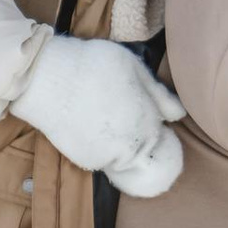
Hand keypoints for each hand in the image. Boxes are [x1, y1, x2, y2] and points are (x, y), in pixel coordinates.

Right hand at [15, 32, 184, 195]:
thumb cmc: (94, 66)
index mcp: (147, 126)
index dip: (156, 129)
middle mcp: (130, 149)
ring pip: (122, 157)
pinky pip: (101, 158)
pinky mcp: (83, 161)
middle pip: (143, 152)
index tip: (144, 115)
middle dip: (139, 138)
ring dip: (119, 143)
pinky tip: (89, 122)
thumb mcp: (134, 69)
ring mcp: (105, 158)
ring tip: (102, 113)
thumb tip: (179, 115)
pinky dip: (100, 146)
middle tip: (118, 112)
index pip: (163, 142)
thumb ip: (160, 95)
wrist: (47, 78)